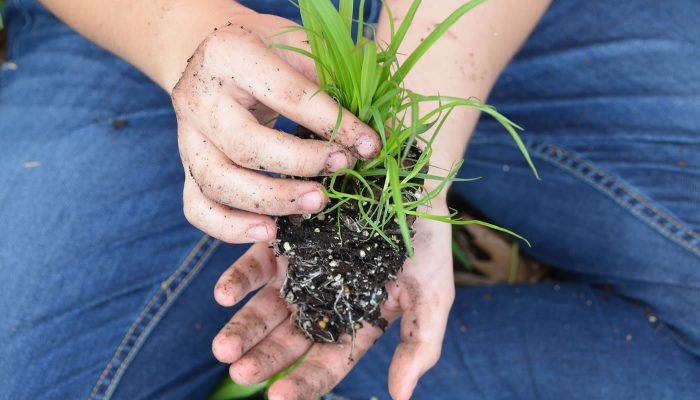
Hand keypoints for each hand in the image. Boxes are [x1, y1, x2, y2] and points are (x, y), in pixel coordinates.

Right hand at [171, 13, 381, 243]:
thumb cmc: (265, 49)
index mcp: (229, 54)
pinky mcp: (185, 166)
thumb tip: (376, 133)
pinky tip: (269, 232)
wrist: (210, 52)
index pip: (289, 97)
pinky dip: (229, 228)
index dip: (334, 125)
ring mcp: (185, 135)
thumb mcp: (297, 45)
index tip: (369, 147)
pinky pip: (197, 208)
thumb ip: (332, 83)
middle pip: (246, 146)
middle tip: (341, 171)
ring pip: (219, 182)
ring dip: (272, 201)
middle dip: (301, 165)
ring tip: (315, 205)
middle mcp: (197, 97)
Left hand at [211, 202, 454, 399]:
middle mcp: (323, 300)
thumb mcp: (434, 293)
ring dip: (243, 327)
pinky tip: (223, 294)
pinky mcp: (283, 239)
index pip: (327, 362)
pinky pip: (255, 263)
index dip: (304, 383)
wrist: (408, 175)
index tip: (279, 397)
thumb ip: (420, 344)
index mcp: (356, 320)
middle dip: (264, 359)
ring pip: (266, 308)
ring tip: (222, 347)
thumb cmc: (426, 237)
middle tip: (240, 372)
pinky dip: (238, 280)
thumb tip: (400, 397)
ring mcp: (301, 271)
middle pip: (289, 339)